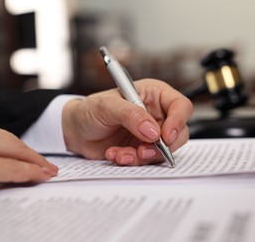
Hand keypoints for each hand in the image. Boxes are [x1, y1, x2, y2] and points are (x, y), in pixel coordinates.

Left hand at [62, 79, 192, 165]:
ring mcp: (149, 133)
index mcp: (152, 94)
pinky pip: (147, 160)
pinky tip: (115, 155)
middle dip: (162, 146)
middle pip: (178, 132)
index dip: (178, 121)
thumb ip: (131, 115)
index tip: (166, 136)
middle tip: (142, 151)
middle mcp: (155, 114)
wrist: (75, 131)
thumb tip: (153, 131)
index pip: (180, 105)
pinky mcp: (140, 148)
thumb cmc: (89, 110)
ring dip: (143, 156)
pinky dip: (132, 160)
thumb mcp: (106, 106)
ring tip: (121, 154)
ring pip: (163, 150)